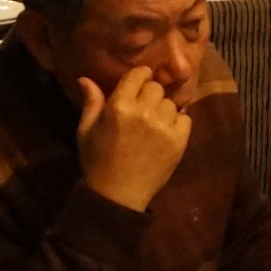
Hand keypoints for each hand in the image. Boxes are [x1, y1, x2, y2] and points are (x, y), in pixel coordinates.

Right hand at [75, 67, 190, 212]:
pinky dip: (177, 122)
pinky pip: (185, 118)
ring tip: (153, 123)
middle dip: (149, 94)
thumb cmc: (97, 161)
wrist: (118, 195)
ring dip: (163, 109)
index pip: (139, 74)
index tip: (138, 83)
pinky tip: (165, 132)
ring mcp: (164, 126)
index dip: (140, 76)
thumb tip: (85, 78)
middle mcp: (144, 112)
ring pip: (171, 103)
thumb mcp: (86, 130)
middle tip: (143, 107)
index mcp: (119, 106)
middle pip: (156, 87)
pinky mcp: (179, 141)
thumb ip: (90, 102)